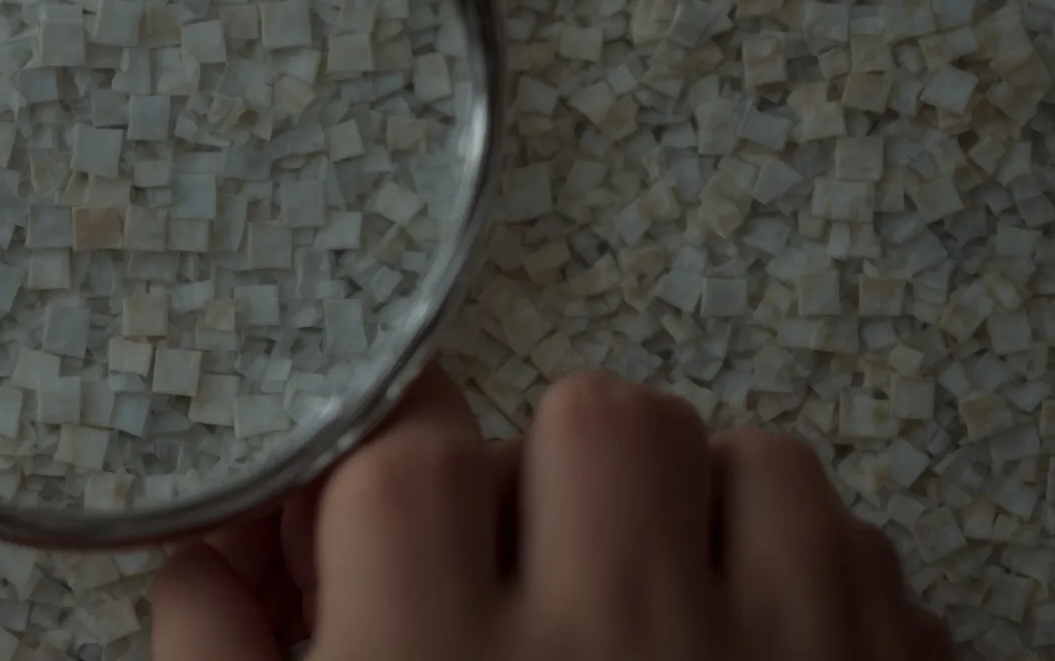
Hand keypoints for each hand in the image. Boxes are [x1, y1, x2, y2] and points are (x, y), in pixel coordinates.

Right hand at [155, 368, 951, 660]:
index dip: (399, 475)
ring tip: (654, 608)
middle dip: (554, 482)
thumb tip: (198, 545)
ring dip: (691, 510)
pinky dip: (799, 570)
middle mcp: (610, 652)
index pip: (405, 455)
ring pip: (744, 452)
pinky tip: (748, 649)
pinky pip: (855, 536)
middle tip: (533, 582)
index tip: (405, 509)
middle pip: (594, 417)